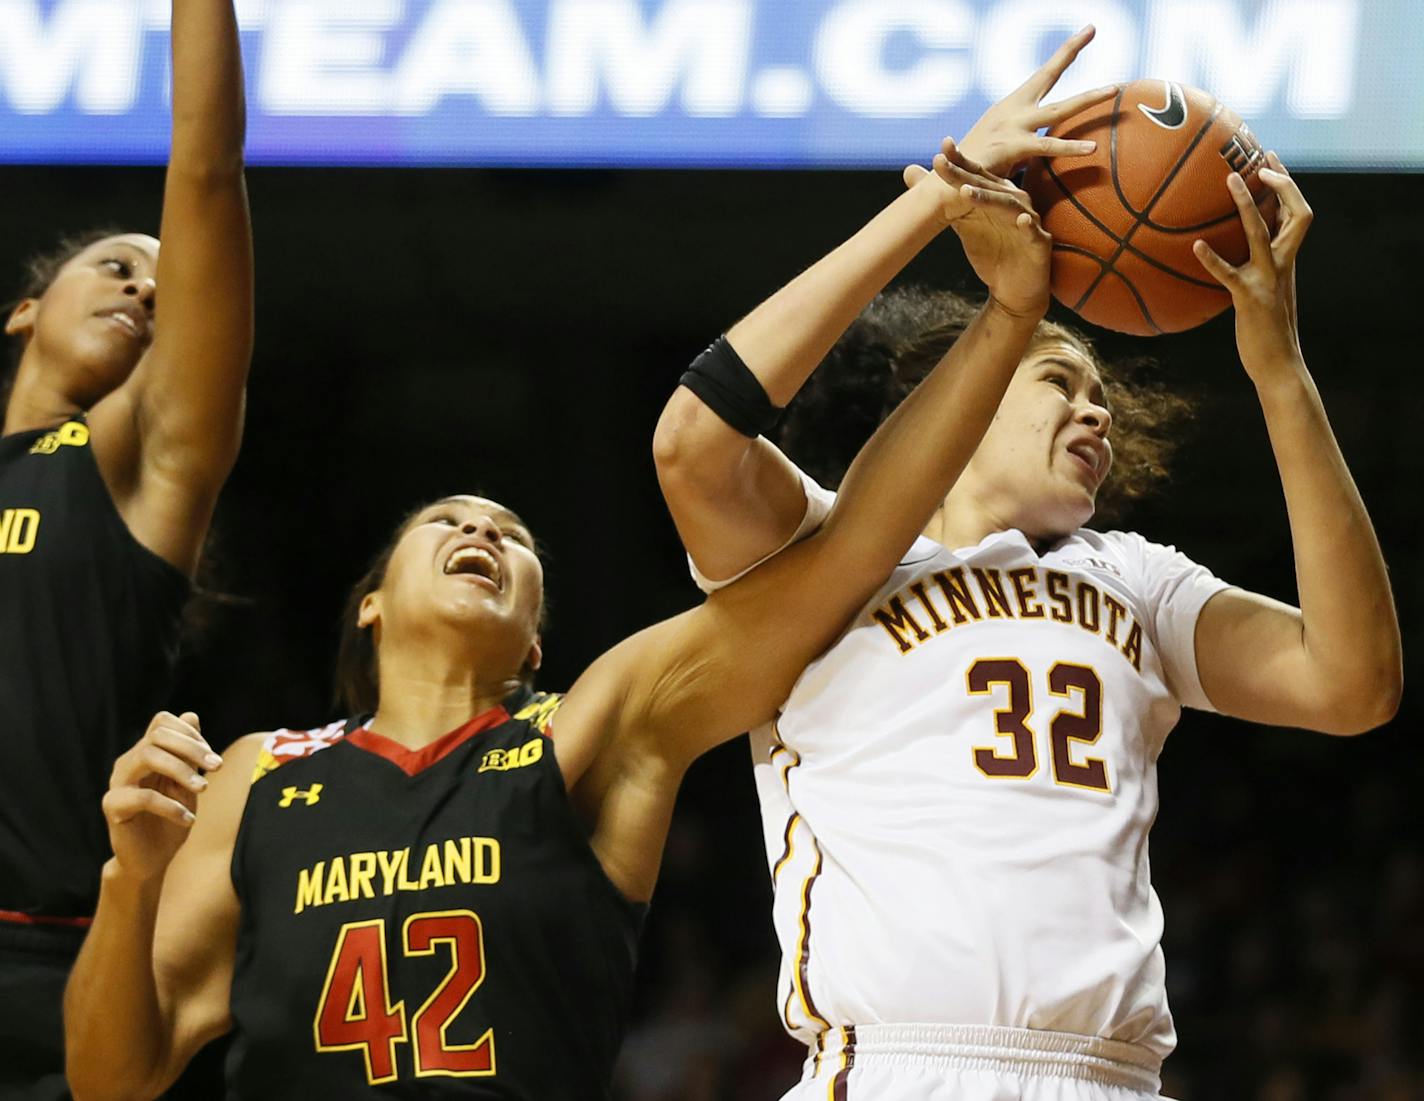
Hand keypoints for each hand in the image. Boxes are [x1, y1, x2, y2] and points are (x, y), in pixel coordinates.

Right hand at [103, 711, 222, 882]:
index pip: (162, 722)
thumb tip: (191, 715)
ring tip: (203, 789)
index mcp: (145, 754)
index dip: (190, 733)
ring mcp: (118, 783)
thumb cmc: (172, 818)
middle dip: (192, 747)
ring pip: (147, 755)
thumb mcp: (187, 783)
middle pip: (157, 735)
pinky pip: (143, 796)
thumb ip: (189, 753)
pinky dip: (171, 806)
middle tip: (217, 767)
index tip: (212, 757)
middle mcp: (128, 763)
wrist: (152, 859)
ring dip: (181, 770)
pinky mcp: (113, 807)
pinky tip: (189, 819)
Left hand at [906, 140, 1050, 317]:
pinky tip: (1021, 220)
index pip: (977, 174)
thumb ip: (941, 200)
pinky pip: (1033, 232)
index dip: (960, 160)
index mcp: (997, 194)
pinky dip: (1027, 226)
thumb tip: (908, 170)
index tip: (941, 147)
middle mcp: (1014, 201)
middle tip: (941, 163)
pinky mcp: (1039, 243)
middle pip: (988, 185)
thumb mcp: (962, 223)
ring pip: (1008, 206)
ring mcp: (1028, 220)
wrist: (1013, 289)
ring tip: (966, 192)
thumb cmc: (990, 250)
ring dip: (989, 198)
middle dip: (964, 174)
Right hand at [958, 26, 1115, 177]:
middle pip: (1048, 74)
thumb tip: (1040, 149)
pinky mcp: (1013, 147)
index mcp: (1012, 106)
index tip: (1086, 31)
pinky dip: (1070, 148)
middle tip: (1092, 28)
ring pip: (1059, 109)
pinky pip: (1048, 146)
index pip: (1044, 74)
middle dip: (1070, 50)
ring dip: (1088, 98)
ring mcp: (1013, 125)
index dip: (1065, 53)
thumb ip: (1023, 144)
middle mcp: (1013, 109)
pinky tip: (1092, 149)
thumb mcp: (1001, 149)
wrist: (947, 182)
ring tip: (1113, 89)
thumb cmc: (974, 169)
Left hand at [1193, 152, 1310, 381]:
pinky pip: (1230, 273)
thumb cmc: (1265, 332)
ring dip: (1247, 204)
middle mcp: (1283, 264)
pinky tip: (1197, 246)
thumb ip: (1253, 273)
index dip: (1287, 186)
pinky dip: (1214, 259)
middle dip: (1282, 182)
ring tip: (1229, 179)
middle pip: (1296, 213)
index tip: (1269, 160)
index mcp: (1287, 261)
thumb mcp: (1263, 295)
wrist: (1278, 364)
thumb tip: (1228, 258)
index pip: (1297, 214)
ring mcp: (1268, 279)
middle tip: (1260, 160)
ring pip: (1261, 232)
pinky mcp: (1249, 298)